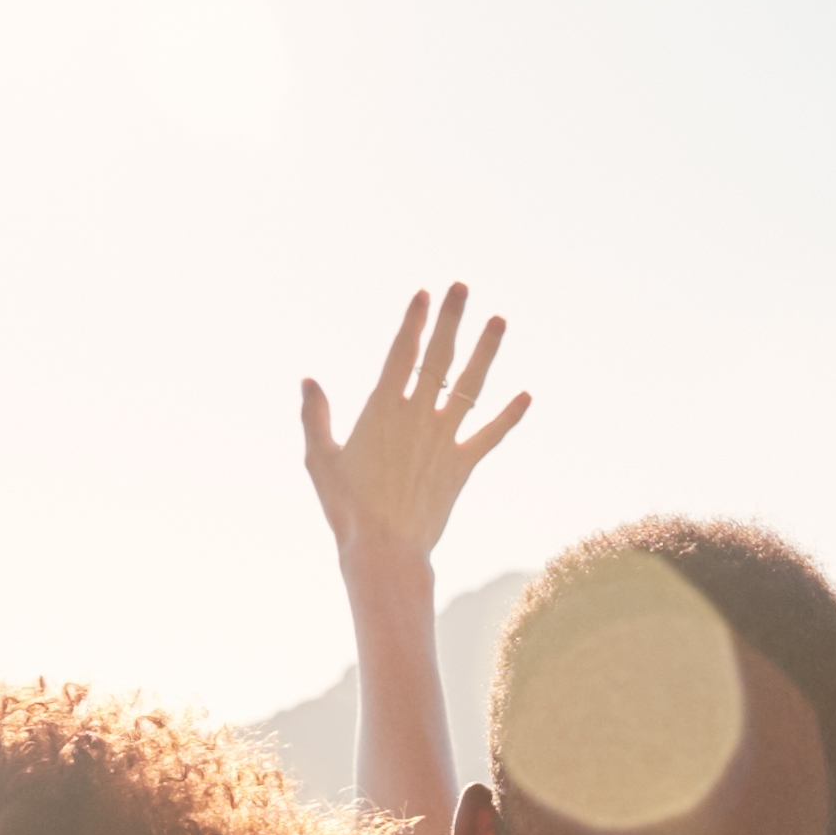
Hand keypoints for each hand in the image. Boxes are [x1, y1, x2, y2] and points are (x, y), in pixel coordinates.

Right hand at [299, 285, 528, 577]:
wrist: (385, 549)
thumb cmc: (346, 507)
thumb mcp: (319, 458)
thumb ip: (316, 416)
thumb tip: (308, 380)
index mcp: (382, 409)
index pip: (402, 352)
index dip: (413, 320)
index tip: (424, 292)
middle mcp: (418, 417)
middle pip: (439, 357)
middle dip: (450, 318)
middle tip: (462, 285)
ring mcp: (444, 439)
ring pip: (471, 386)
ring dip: (487, 351)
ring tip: (500, 319)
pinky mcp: (462, 465)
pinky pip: (490, 435)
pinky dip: (509, 416)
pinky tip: (527, 396)